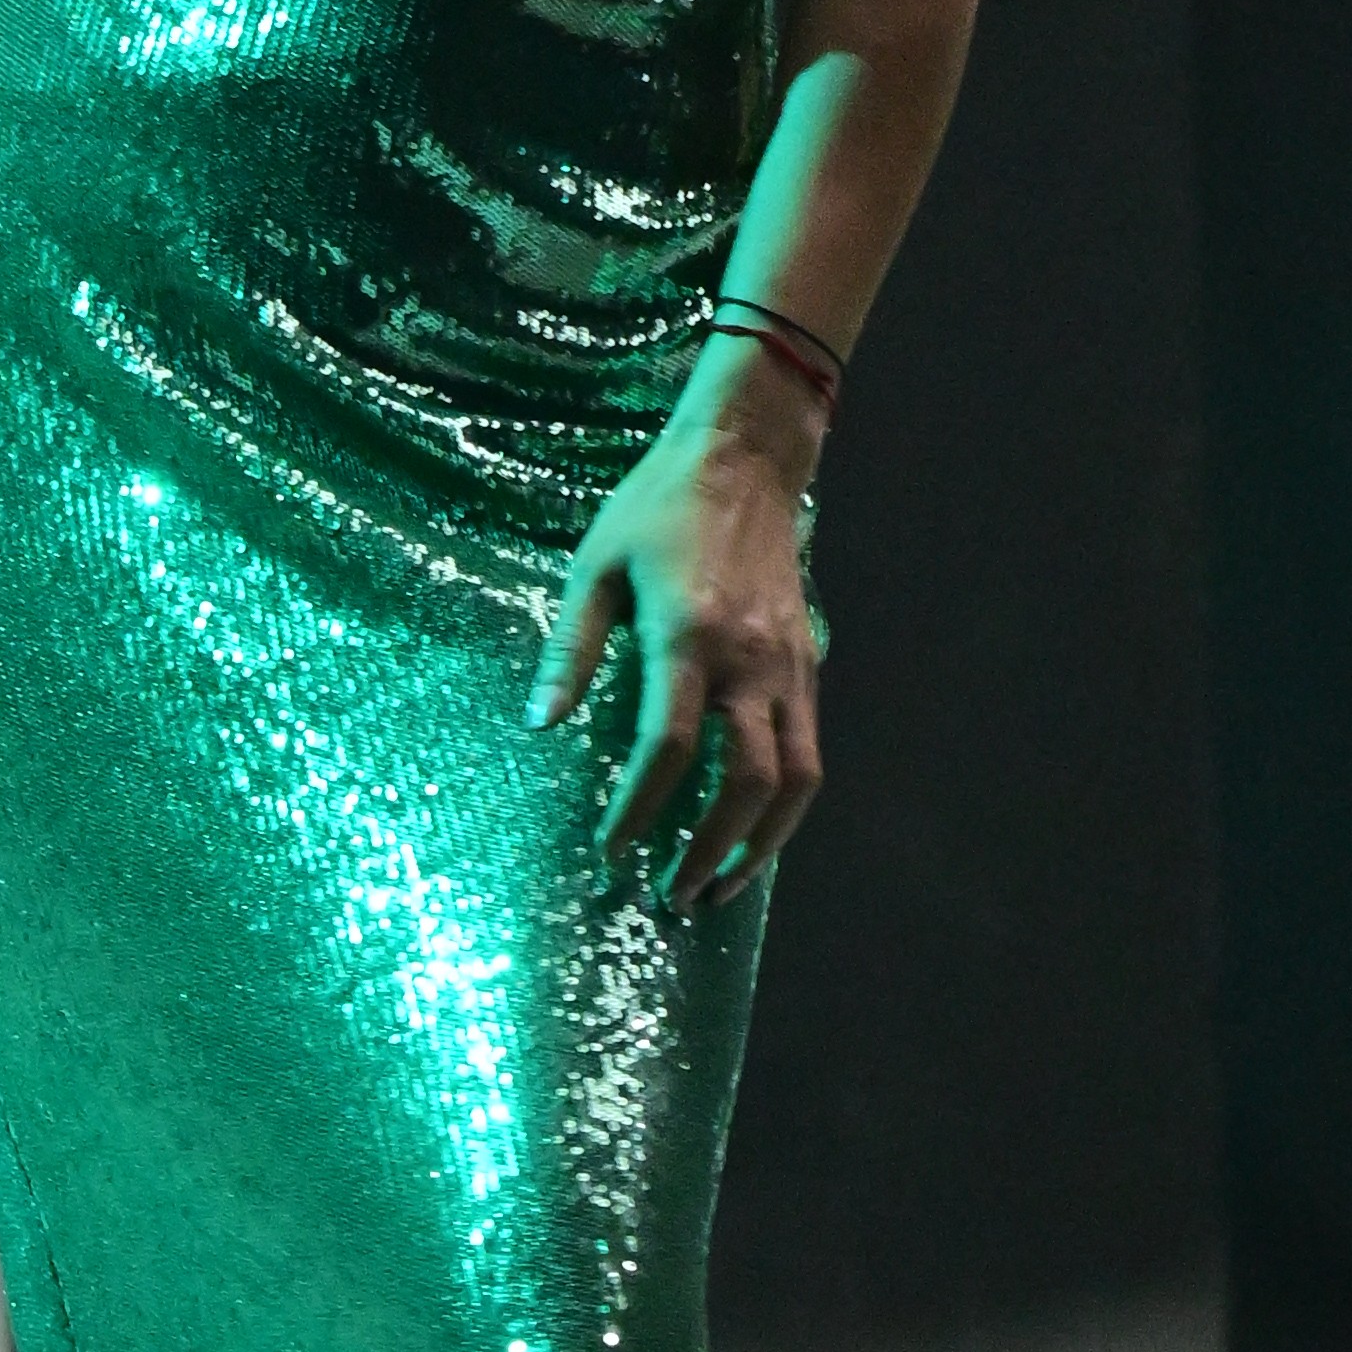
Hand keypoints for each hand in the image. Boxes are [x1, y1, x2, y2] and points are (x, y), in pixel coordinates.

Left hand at [527, 396, 822, 911]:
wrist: (746, 457)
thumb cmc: (657, 507)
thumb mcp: (594, 566)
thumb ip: (569, 650)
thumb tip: (541, 725)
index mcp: (687, 635)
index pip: (668, 749)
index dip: (639, 810)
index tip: (612, 850)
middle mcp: (748, 659)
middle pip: (745, 781)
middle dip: (709, 850)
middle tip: (672, 895)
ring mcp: (789, 664)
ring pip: (797, 778)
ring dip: (762, 844)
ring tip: (722, 886)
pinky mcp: (809, 662)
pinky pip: (811, 750)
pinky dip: (787, 804)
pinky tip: (755, 831)